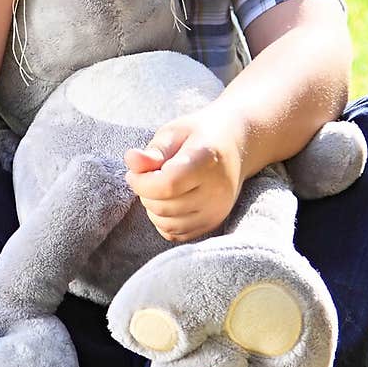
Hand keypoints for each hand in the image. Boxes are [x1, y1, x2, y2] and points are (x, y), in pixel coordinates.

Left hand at [124, 109, 244, 242]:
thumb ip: (154, 150)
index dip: (141, 182)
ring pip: (168, 224)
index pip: (167, 185)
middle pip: (164, 206)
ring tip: (158, 187)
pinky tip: (168, 201)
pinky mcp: (214, 223)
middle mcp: (217, 190)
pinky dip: (164, 221)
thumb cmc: (200, 135)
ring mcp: (218, 210)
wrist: (236, 145)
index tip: (134, 171)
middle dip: (145, 193)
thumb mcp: (175, 132)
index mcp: (208, 160)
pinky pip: (177, 234)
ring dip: (153, 208)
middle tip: (147, 175)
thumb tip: (131, 161)